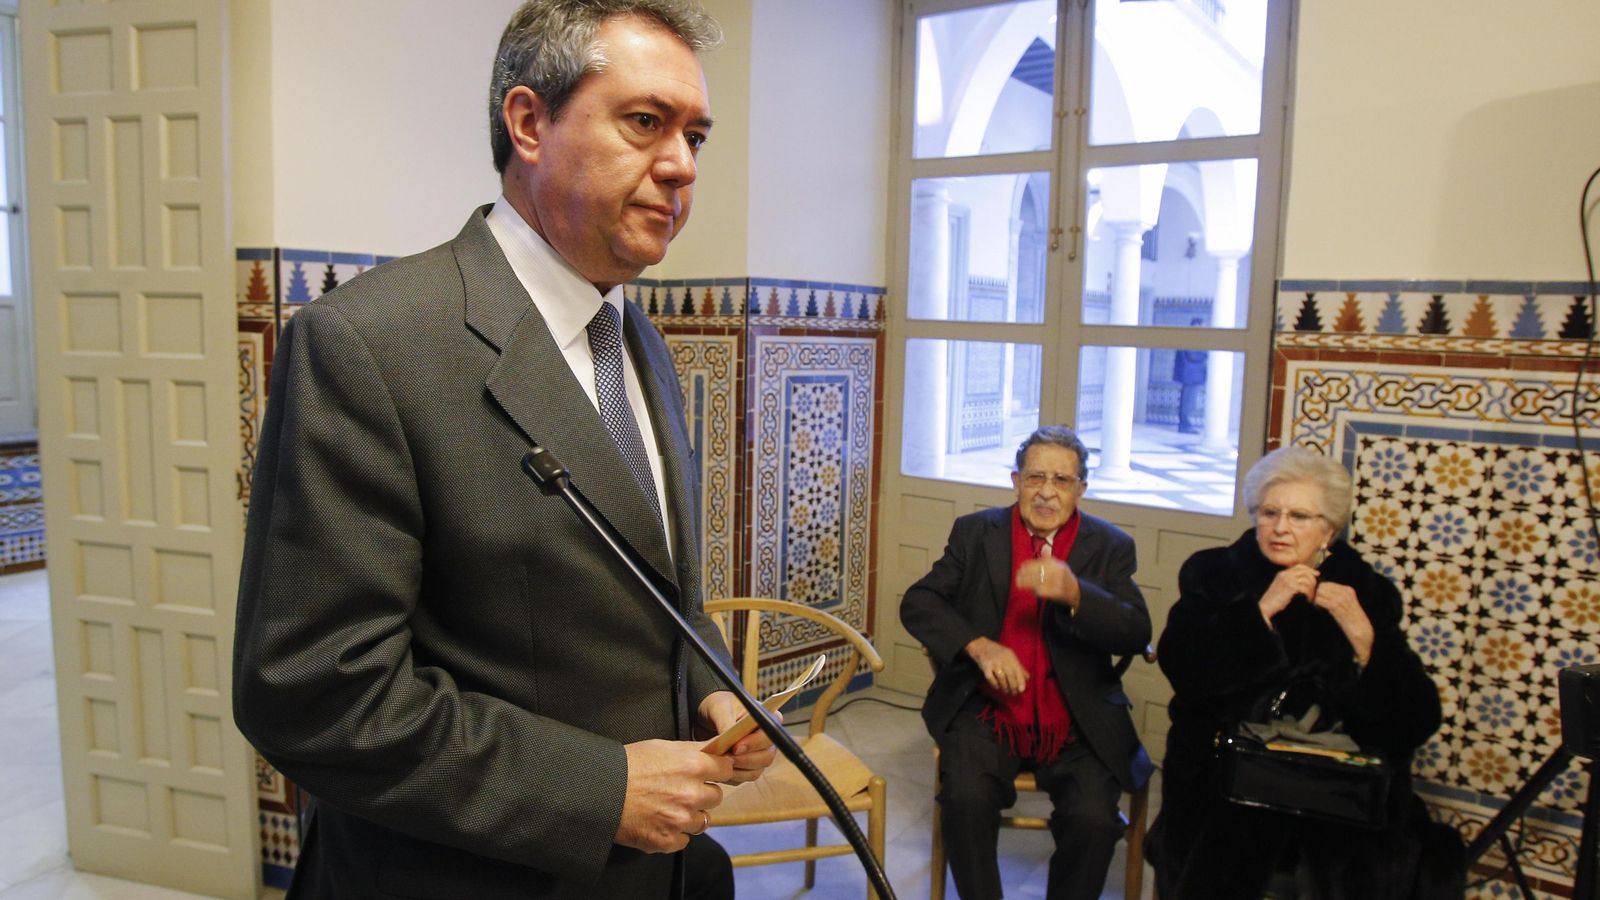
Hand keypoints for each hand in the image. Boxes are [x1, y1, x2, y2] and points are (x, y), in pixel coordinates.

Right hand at [616, 739, 733, 852]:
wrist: (600, 792)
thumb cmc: (628, 765)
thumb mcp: (663, 747)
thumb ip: (694, 749)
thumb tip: (718, 747)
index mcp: (692, 766)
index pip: (726, 769)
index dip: (717, 770)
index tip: (710, 772)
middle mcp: (691, 794)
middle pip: (716, 797)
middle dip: (702, 793)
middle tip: (681, 790)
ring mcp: (680, 820)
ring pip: (702, 821)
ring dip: (689, 815)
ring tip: (666, 806)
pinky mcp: (668, 840)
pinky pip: (684, 840)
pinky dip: (673, 833)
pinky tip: (658, 821)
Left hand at [697, 690, 778, 783]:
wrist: (710, 717)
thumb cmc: (720, 707)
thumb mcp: (720, 708)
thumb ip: (726, 722)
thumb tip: (727, 737)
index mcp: (767, 717)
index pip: (770, 732)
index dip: (755, 742)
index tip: (736, 747)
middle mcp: (767, 739)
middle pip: (767, 755)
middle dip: (746, 759)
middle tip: (727, 758)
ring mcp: (759, 754)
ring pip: (757, 769)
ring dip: (739, 770)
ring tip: (721, 765)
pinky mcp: (749, 767)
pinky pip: (745, 777)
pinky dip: (733, 777)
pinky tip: (720, 771)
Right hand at [965, 636, 1027, 694]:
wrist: (981, 646)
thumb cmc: (998, 653)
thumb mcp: (1010, 656)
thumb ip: (1019, 666)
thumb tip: (1027, 678)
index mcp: (1010, 656)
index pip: (1018, 670)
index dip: (1020, 681)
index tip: (1022, 690)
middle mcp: (1003, 659)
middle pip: (1010, 675)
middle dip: (1013, 686)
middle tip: (1014, 693)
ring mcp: (993, 662)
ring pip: (1001, 678)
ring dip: (1004, 687)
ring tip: (1006, 691)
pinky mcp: (985, 666)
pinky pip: (991, 678)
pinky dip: (995, 684)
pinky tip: (997, 687)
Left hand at [1016, 558, 1080, 608]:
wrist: (1075, 591)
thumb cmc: (1064, 576)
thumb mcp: (1059, 564)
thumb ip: (1049, 558)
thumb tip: (1043, 548)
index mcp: (1058, 564)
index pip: (1041, 563)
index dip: (1030, 565)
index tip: (1021, 566)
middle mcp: (1058, 572)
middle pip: (1038, 572)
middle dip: (1026, 574)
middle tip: (1018, 575)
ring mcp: (1057, 583)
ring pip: (1039, 581)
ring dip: (1026, 582)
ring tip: (1018, 582)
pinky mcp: (1056, 593)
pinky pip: (1043, 590)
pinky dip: (1034, 589)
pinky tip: (1028, 588)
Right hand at [1260, 564, 1317, 623]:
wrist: (1266, 606)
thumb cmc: (1274, 600)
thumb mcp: (1280, 587)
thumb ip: (1289, 581)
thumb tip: (1304, 580)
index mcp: (1282, 573)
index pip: (1299, 566)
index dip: (1310, 570)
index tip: (1316, 575)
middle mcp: (1285, 574)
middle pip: (1305, 571)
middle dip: (1313, 579)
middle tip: (1315, 589)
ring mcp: (1287, 580)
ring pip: (1307, 579)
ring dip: (1311, 589)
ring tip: (1310, 596)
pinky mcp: (1290, 587)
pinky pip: (1305, 588)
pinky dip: (1309, 594)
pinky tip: (1307, 599)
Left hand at [1311, 582, 1374, 664]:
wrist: (1362, 630)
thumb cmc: (1352, 619)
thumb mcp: (1347, 603)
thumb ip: (1337, 596)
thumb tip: (1321, 591)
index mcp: (1348, 589)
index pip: (1327, 584)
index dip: (1320, 591)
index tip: (1320, 599)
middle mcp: (1345, 592)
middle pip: (1322, 587)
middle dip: (1317, 594)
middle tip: (1317, 603)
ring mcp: (1341, 598)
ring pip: (1320, 592)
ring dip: (1316, 599)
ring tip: (1319, 607)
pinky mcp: (1336, 606)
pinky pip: (1320, 600)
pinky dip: (1317, 604)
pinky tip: (1320, 610)